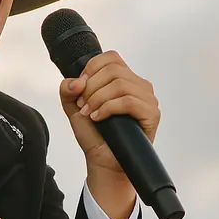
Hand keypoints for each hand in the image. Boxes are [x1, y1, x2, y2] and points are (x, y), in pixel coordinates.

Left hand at [59, 50, 159, 175]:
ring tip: (90, 113)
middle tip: (83, 105)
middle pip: (114, 70)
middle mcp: (138, 85)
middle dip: (92, 87)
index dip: (91, 69)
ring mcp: (147, 99)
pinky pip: (129, 101)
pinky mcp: (151, 114)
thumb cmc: (94, 134)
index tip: (80, 87)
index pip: (111, 58)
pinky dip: (109, 108)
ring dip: (98, 99)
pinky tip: (99, 117)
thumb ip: (67, 90)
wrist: (103, 160)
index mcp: (124, 78)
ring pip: (121, 84)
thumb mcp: (73, 108)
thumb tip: (76, 82)